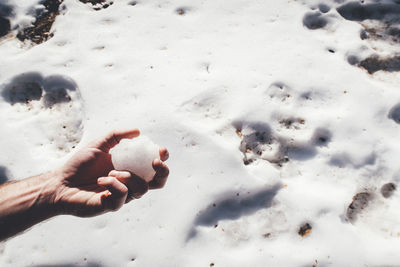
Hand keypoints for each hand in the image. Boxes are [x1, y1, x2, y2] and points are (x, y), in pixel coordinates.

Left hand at [52, 129, 168, 216]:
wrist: (60, 183)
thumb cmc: (79, 166)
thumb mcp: (99, 145)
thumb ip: (117, 136)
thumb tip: (138, 131)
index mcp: (130, 169)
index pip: (154, 167)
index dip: (163, 159)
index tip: (161, 150)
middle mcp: (130, 183)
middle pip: (158, 182)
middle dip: (163, 172)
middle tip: (154, 162)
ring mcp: (123, 195)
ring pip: (142, 188)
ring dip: (129, 176)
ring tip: (111, 171)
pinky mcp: (113, 205)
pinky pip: (124, 195)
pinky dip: (114, 184)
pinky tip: (101, 180)